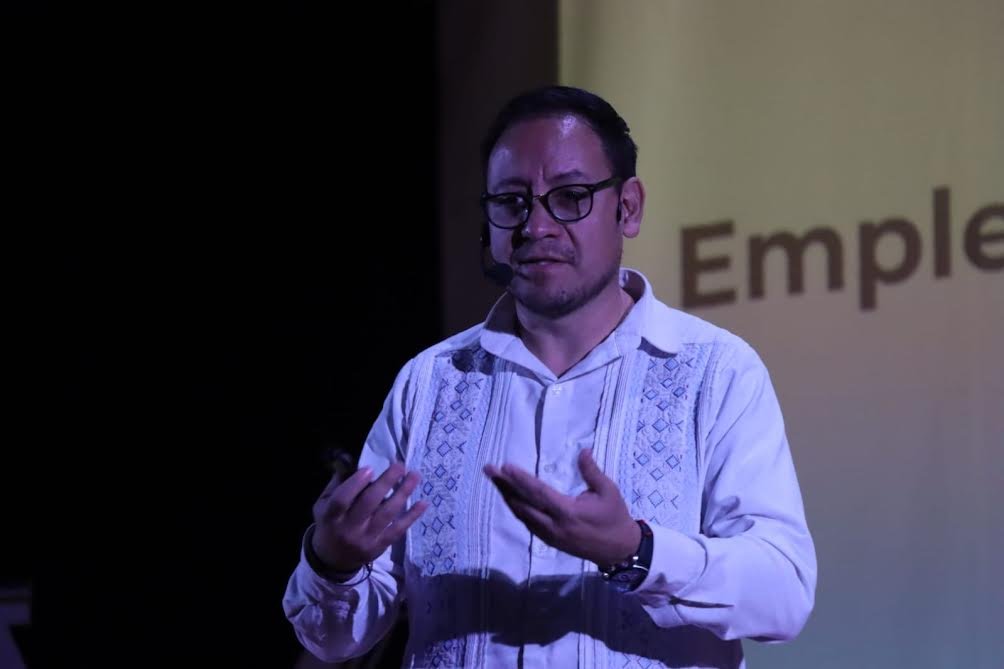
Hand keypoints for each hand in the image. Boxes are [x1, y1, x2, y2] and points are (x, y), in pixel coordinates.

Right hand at [311, 462, 428, 572]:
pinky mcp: (380, 546)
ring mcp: (366, 539)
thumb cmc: (329, 524)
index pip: (342, 500)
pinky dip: (412, 516)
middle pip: (369, 503)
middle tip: (400, 466)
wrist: (333, 559)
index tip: (370, 469)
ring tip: (415, 476)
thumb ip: (337, 484)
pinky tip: (423, 502)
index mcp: (331, 517)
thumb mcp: (323, 505)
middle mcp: (349, 529)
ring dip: (403, 493)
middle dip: (386, 482)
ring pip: (387, 514)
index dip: (355, 484)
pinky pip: (398, 529)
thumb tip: (353, 462)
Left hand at [484, 449, 640, 564]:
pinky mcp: (550, 541)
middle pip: (523, 503)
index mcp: (568, 512)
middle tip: (489, 469)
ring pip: (522, 515)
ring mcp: (550, 535)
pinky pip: (528, 523)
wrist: (619, 550)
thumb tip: (583, 451)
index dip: (520, 480)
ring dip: (507, 497)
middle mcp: (554, 525)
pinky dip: (517, 509)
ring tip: (495, 480)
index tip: (505, 467)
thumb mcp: (608, 491)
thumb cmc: (615, 517)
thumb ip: (592, 472)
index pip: (539, 493)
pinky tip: (510, 498)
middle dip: (504, 486)